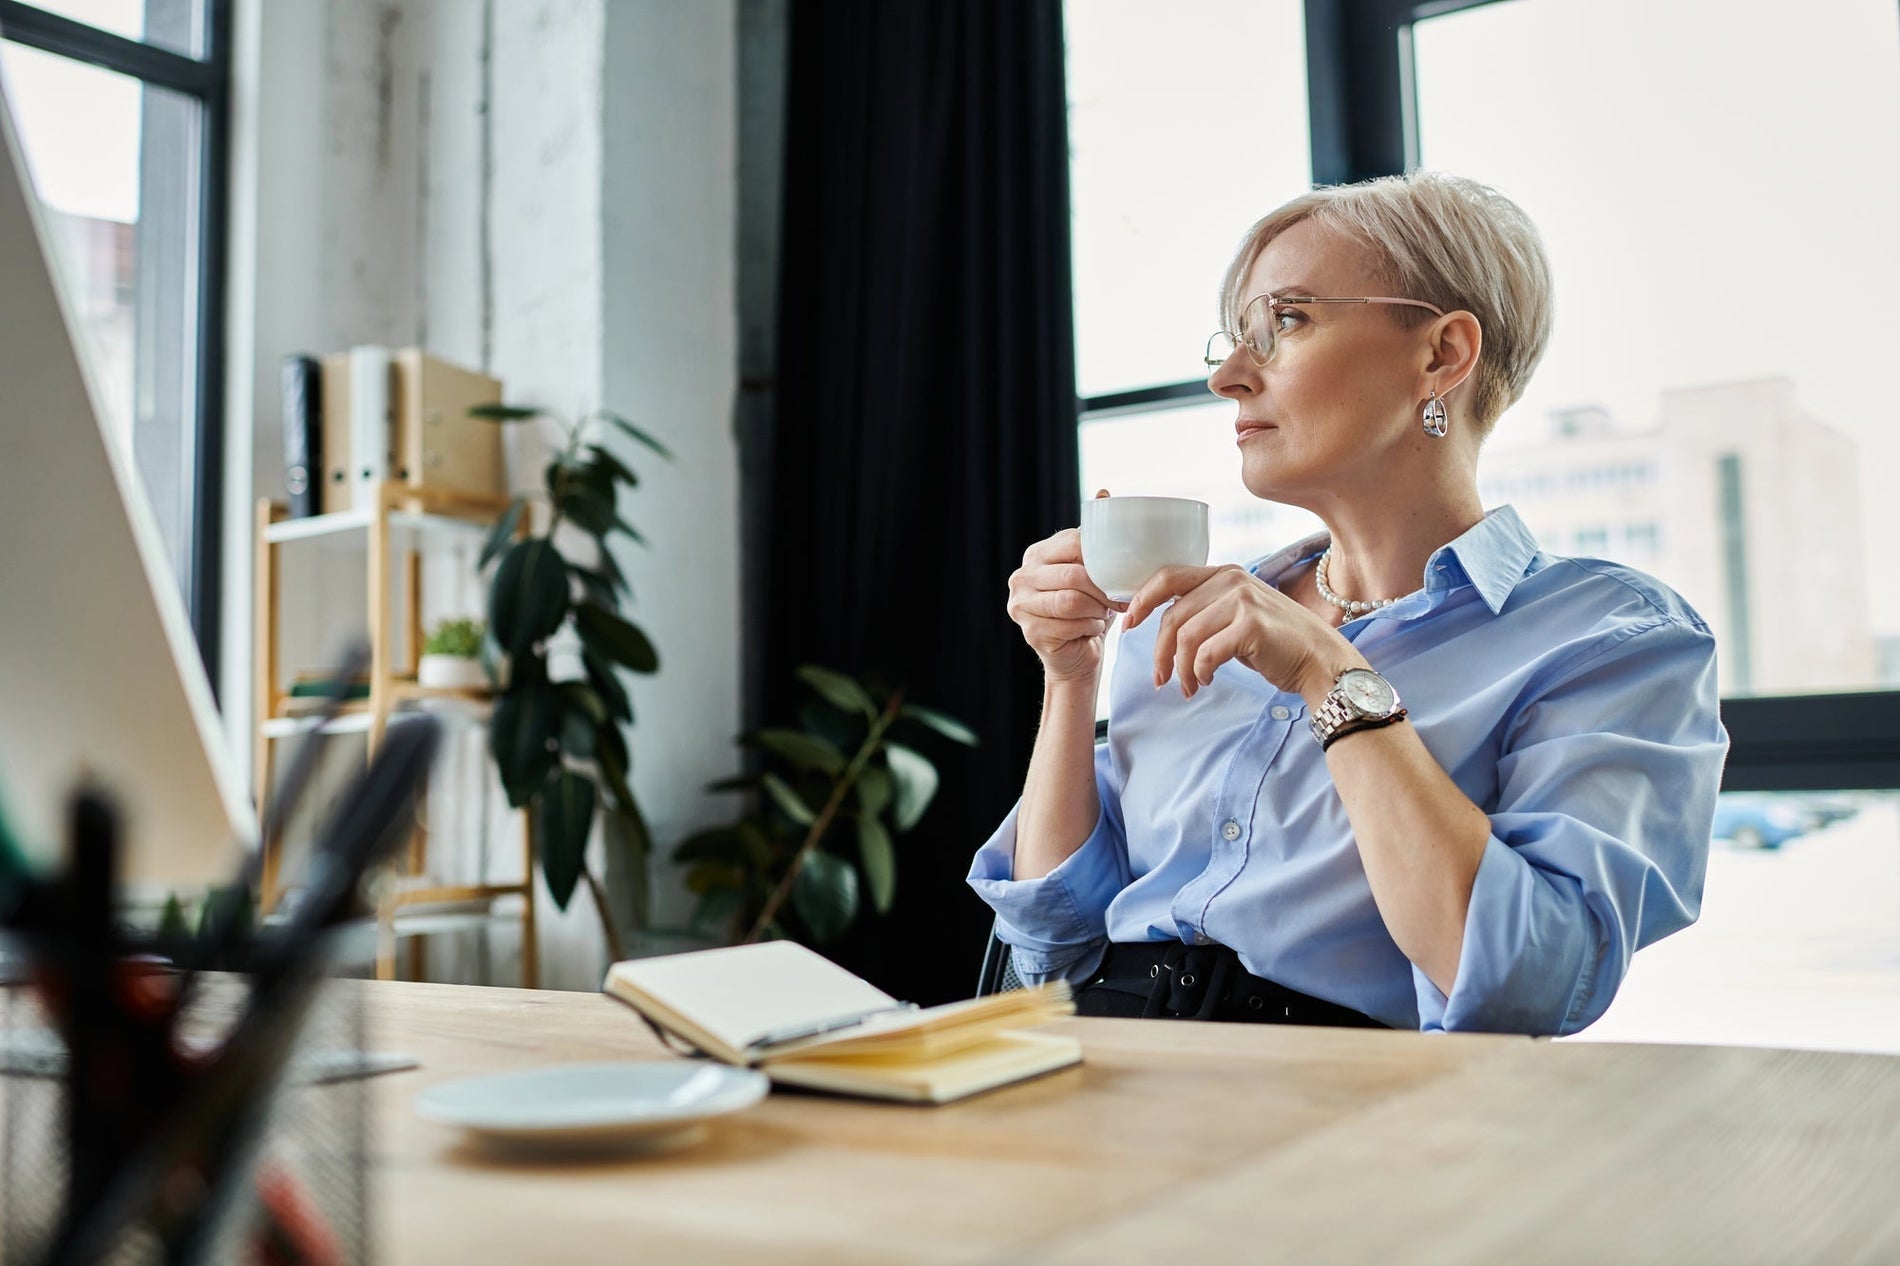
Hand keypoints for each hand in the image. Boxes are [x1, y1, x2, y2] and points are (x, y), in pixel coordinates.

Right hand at [1007, 491, 1124, 683]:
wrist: (1077, 655)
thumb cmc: (1088, 609)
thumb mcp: (1094, 570)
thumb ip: (1096, 536)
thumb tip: (1104, 494)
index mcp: (1036, 555)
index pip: (1072, 543)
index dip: (1102, 558)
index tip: (1121, 574)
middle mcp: (1021, 577)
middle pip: (1073, 575)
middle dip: (1103, 590)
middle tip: (1120, 600)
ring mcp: (1020, 605)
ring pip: (1072, 602)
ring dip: (1096, 610)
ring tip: (1103, 614)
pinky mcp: (1029, 631)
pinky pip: (1070, 626)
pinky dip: (1090, 628)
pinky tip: (1091, 629)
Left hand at [1123, 564, 1346, 700]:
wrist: (1319, 660)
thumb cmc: (1275, 643)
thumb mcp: (1237, 615)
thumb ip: (1206, 609)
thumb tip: (1164, 623)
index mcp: (1224, 573)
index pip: (1168, 577)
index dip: (1141, 601)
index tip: (1127, 625)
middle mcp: (1232, 580)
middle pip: (1172, 616)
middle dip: (1159, 652)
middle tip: (1160, 679)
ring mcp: (1242, 600)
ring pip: (1185, 637)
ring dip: (1180, 669)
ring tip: (1189, 687)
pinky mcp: (1251, 626)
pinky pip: (1205, 653)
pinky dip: (1199, 672)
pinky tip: (1206, 681)